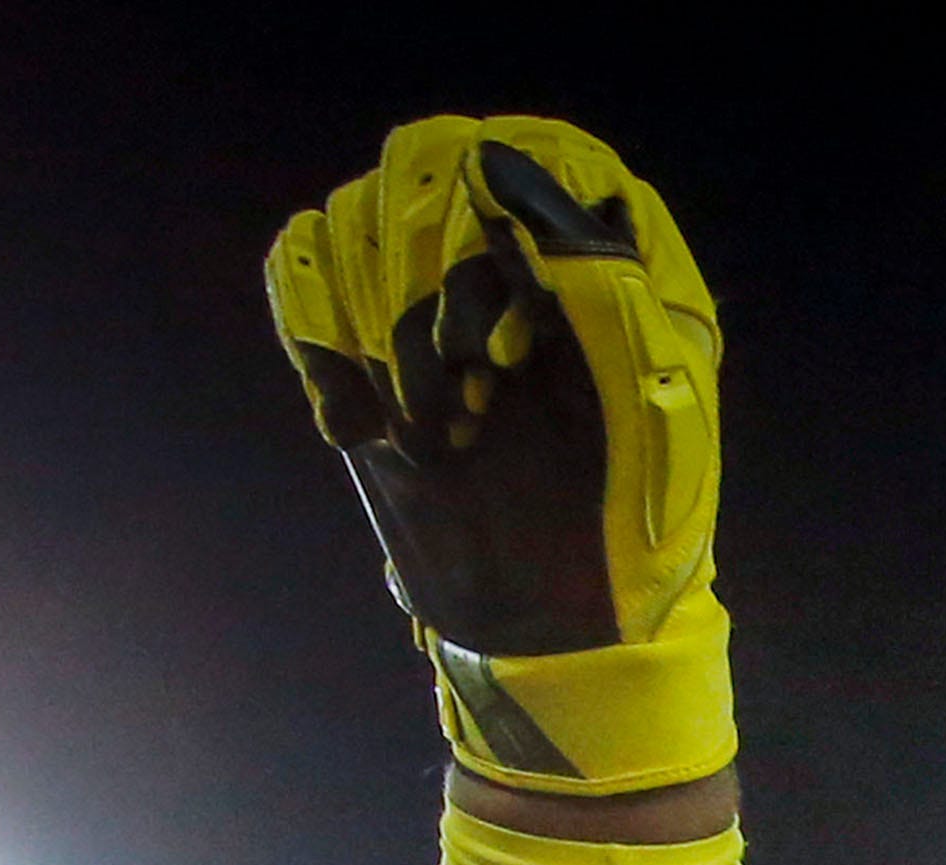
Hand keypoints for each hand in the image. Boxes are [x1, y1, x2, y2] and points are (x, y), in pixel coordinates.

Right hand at [264, 117, 730, 796]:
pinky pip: (298, 270)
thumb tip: (502, 168)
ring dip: (386, 332)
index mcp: (603, 269)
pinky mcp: (361, 348)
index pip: (528, 153)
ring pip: (353, 219)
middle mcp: (511, 267)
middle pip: (422, 171)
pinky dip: (321, 345)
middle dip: (433, 281)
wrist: (555, 630)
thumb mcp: (647, 402)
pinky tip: (370, 423)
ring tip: (442, 426)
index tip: (516, 317)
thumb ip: (598, 275)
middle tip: (476, 388)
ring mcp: (429, 302)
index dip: (502, 214)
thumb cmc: (627, 531)